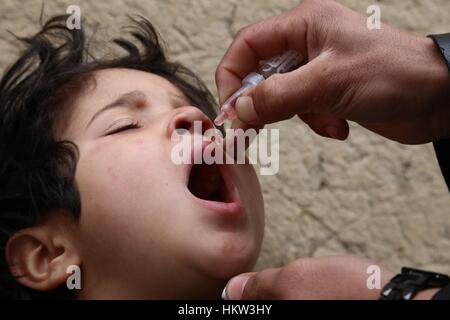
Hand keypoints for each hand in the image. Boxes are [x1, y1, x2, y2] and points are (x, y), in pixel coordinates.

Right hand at [215, 0, 449, 143]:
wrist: (440, 97)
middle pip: (260, 73)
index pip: (247, 45)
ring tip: (326, 122)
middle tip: (255, 131)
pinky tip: (340, 126)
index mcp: (304, 25)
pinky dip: (317, 123)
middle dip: (260, 104)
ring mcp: (317, 69)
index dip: (232, 76)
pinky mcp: (328, 92)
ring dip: (298, 117)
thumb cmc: (395, 73)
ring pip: (280, 96)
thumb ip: (278, 96)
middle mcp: (307, 44)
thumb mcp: (329, 82)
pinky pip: (303, 110)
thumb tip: (238, 110)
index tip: (230, 110)